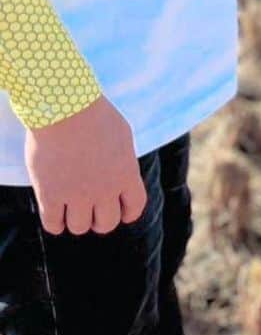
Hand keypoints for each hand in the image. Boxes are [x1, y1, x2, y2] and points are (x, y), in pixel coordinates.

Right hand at [25, 96, 144, 235]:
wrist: (65, 107)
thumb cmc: (93, 114)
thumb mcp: (121, 135)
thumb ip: (123, 160)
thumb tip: (123, 175)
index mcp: (126, 174)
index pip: (134, 207)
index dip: (126, 213)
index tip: (119, 212)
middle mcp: (105, 189)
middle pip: (106, 223)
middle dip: (99, 220)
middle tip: (90, 211)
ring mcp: (77, 194)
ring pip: (80, 227)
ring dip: (75, 220)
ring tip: (69, 208)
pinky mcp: (51, 194)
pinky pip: (53, 224)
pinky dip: (54, 222)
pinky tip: (53, 211)